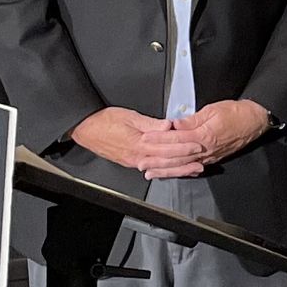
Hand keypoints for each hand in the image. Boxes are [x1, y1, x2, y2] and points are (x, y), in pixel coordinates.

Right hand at [70, 107, 204, 174]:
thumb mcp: (128, 115)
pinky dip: (164, 170)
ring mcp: (133, 161)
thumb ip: (149, 123)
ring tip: (192, 169)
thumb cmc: (103, 120)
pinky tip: (172, 170)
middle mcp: (137, 156)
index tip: (197, 144)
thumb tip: (167, 126)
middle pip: (167, 160)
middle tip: (201, 160)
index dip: (184, 146)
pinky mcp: (130, 162)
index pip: (167, 147)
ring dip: (178, 169)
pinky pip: (152, 167)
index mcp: (139, 143)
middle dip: (185, 161)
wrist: (85, 129)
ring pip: (160, 167)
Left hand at [154, 100, 270, 179]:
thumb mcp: (212, 110)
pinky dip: (179, 172)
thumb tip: (175, 125)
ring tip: (150, 173)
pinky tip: (170, 174)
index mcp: (204, 136)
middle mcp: (205, 150)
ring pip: (183, 166)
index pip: (176, 139)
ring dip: (165, 170)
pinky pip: (192, 168)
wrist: (255, 122)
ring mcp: (209, 157)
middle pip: (176, 157)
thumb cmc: (236, 113)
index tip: (145, 138)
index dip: (159, 139)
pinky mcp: (212, 159)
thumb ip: (192, 119)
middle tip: (141, 162)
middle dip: (157, 160)